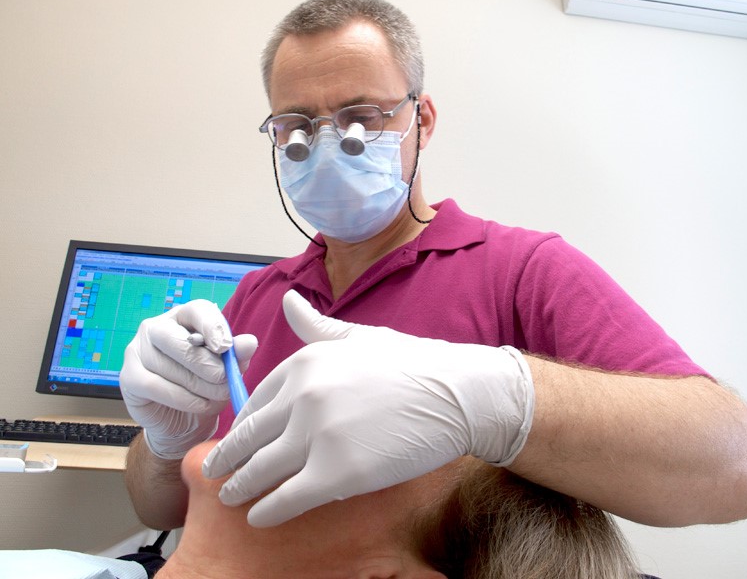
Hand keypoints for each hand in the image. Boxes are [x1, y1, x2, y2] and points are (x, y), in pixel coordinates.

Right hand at [120, 299, 257, 458]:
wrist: (183, 421)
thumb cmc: (206, 386)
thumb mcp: (227, 370)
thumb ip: (237, 355)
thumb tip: (249, 342)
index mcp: (184, 317)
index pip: (197, 310)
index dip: (212, 327)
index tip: (226, 347)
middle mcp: (156, 327)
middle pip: (180, 341)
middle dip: (208, 365)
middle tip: (225, 381)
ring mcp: (137, 350)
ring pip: (170, 367)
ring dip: (200, 386)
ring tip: (216, 396)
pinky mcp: (129, 376)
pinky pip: (156, 386)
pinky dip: (182, 398)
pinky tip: (199, 404)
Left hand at [202, 290, 533, 526]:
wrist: (458, 394)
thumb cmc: (414, 365)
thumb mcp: (361, 336)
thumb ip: (317, 326)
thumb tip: (288, 301)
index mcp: (305, 362)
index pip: (257, 400)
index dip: (242, 424)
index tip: (236, 439)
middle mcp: (303, 396)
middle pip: (250, 436)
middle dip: (227, 458)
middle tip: (215, 473)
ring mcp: (318, 435)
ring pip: (261, 469)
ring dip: (240, 487)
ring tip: (231, 498)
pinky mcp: (337, 473)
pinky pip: (288, 498)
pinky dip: (268, 511)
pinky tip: (259, 518)